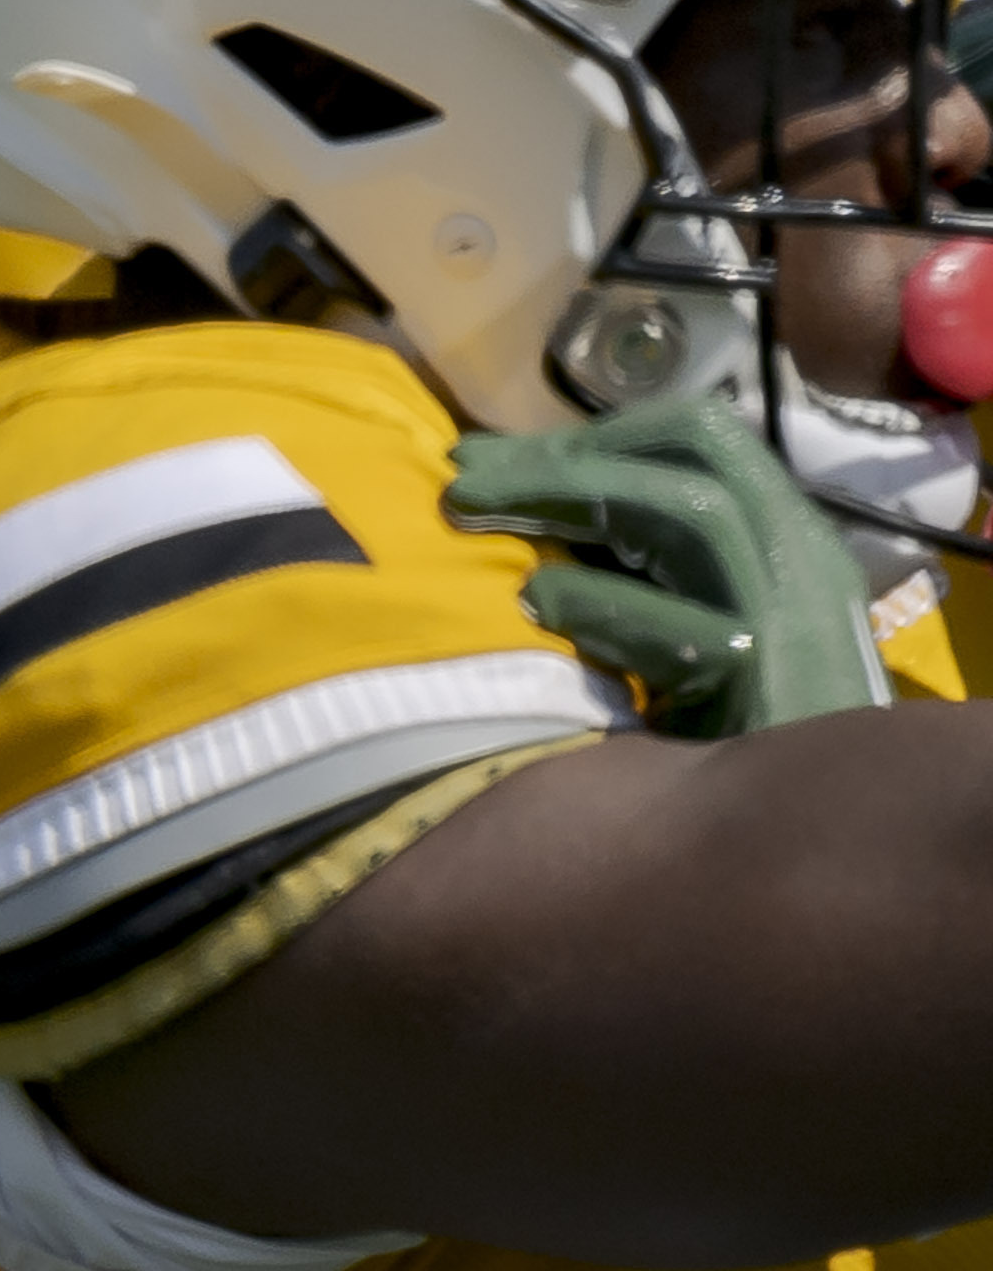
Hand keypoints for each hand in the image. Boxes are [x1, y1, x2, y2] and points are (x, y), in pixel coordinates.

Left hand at [449, 391, 900, 737]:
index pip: (691, 441)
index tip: (484, 460)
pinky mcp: (779, 681)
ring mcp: (802, 615)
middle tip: (458, 473)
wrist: (812, 835)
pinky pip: (688, 623)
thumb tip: (523, 513)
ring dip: (566, 495)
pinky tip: (533, 602)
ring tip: (469, 512)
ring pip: (692, 509)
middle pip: (689, 453)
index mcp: (779, 537)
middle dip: (562, 453)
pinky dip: (602, 602)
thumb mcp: (682, 626)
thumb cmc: (733, 736)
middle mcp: (803, 557)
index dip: (586, 435)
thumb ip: (631, 565)